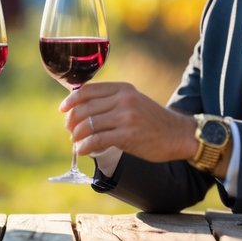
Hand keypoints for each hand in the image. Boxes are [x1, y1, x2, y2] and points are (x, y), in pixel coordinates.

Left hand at [61, 82, 195, 161]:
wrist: (178, 135)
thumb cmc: (153, 121)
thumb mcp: (134, 101)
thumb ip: (112, 101)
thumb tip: (81, 109)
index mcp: (123, 89)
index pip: (88, 90)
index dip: (71, 100)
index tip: (63, 109)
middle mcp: (124, 100)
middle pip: (85, 108)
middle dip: (72, 122)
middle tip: (70, 131)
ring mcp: (126, 117)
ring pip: (88, 125)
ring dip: (77, 136)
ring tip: (77, 143)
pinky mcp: (127, 136)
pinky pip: (96, 140)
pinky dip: (85, 147)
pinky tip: (82, 151)